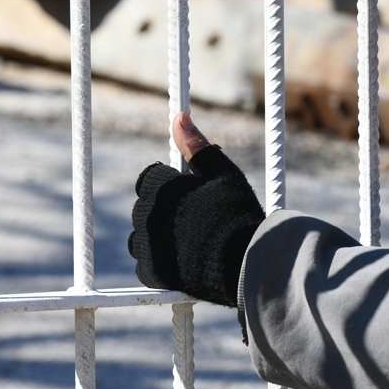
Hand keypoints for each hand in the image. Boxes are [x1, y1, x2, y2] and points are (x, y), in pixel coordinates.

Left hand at [128, 114, 264, 307]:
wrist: (245, 263)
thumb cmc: (237, 214)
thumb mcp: (223, 174)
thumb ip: (196, 146)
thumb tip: (178, 117)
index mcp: (159, 186)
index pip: (149, 179)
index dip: (170, 186)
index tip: (190, 197)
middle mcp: (145, 214)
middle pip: (146, 207)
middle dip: (165, 211)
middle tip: (197, 221)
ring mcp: (146, 245)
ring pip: (143, 236)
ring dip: (159, 237)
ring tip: (192, 242)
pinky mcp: (151, 272)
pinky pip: (146, 264)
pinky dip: (161, 263)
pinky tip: (185, 261)